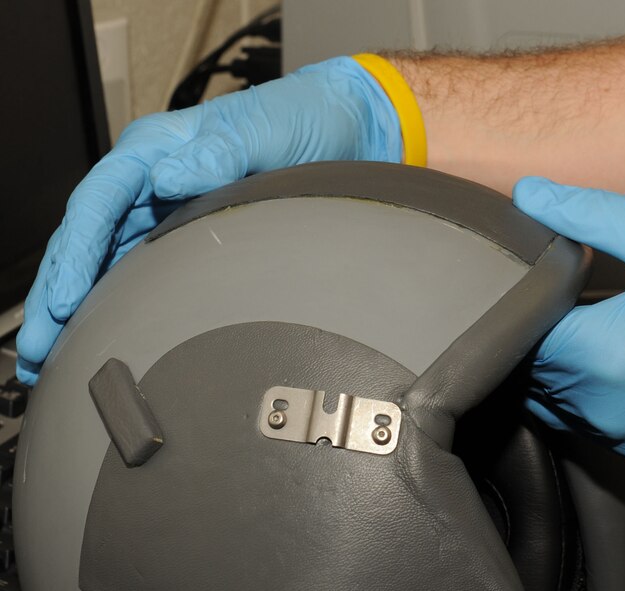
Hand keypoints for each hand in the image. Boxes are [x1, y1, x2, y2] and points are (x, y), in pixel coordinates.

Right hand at [16, 57, 400, 384]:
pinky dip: (113, 302)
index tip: (61, 300)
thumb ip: (219, 154)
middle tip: (35, 350)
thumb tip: (167, 177)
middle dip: (58, 294)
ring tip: (50, 358)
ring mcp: (167, 208)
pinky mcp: (186, 233)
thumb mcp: (265, 131)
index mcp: (159, 149)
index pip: (99, 201)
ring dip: (77, 308)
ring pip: (106, 261)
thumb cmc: (302, 120)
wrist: (342, 129)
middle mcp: (153, 180)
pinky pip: (137, 269)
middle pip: (89, 239)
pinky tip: (99, 333)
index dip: (76, 253)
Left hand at [513, 177, 624, 459]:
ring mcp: (622, 433)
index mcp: (600, 356)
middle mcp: (600, 407)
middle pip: (524, 367)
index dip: (514, 293)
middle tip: (545, 290)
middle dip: (527, 327)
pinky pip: (583, 418)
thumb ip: (591, 212)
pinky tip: (604, 355)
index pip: (515, 327)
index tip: (524, 269)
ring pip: (547, 397)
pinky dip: (577, 388)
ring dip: (548, 361)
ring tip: (570, 320)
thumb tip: (530, 193)